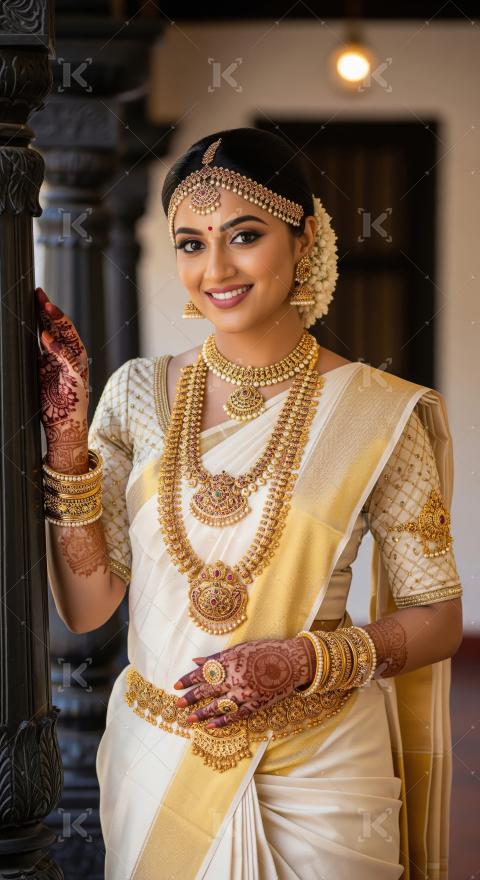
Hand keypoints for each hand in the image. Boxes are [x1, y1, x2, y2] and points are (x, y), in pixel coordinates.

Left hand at [36, 287, 89, 472]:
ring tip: (48, 308)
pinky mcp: (78, 383)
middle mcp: (72, 361)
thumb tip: (24, 337)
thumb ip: (38, 357)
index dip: (46, 312)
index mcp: (62, 358)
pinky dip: (59, 350)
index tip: (36, 294)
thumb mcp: (40, 376)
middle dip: (53, 311)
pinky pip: (70, 362)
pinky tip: (47, 339)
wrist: (64, 430)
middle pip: (65, 330)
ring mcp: (77, 371)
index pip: (56, 329)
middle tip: (41, 294)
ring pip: (72, 340)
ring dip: (60, 323)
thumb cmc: (53, 407)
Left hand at [172, 636, 314, 729]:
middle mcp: (235, 677)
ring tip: (190, 719)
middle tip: (178, 705)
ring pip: (218, 705)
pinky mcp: (256, 704)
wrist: (293, 661)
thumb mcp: (240, 648)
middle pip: (207, 690)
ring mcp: (245, 693)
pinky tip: (211, 726)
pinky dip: (222, 721)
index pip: (203, 672)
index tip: (176, 685)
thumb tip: (196, 661)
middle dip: (190, 698)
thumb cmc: (266, 650)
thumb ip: (218, 657)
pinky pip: (235, 715)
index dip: (188, 679)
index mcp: (230, 661)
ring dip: (202, 713)